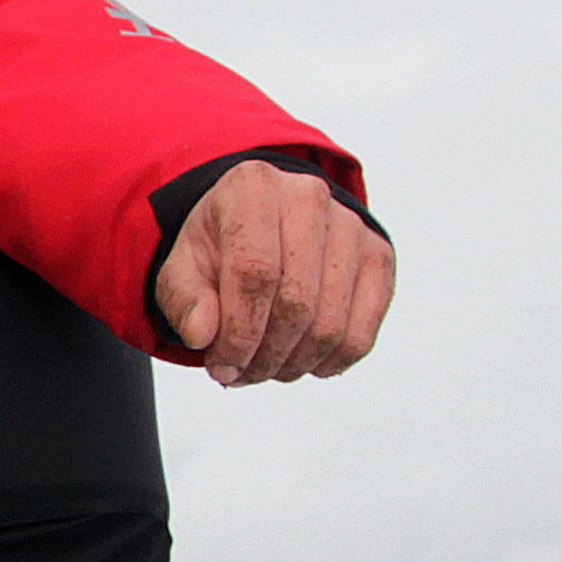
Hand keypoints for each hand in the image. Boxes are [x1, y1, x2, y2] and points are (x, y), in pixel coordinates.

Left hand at [152, 161, 397, 385]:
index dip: (238, 332)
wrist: (261, 221)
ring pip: (330, 325)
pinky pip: (361, 333)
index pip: (255, 272)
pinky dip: (330, 362)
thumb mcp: (183, 265)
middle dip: (264, 355)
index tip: (222, 364)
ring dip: (293, 364)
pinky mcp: (378, 256)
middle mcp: (309, 197)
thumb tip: (201, 334)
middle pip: (297, 303)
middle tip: (240, 373)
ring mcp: (352, 226)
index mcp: (254, 188)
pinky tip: (301, 361)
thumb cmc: (220, 245)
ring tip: (264, 367)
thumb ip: (184, 299)